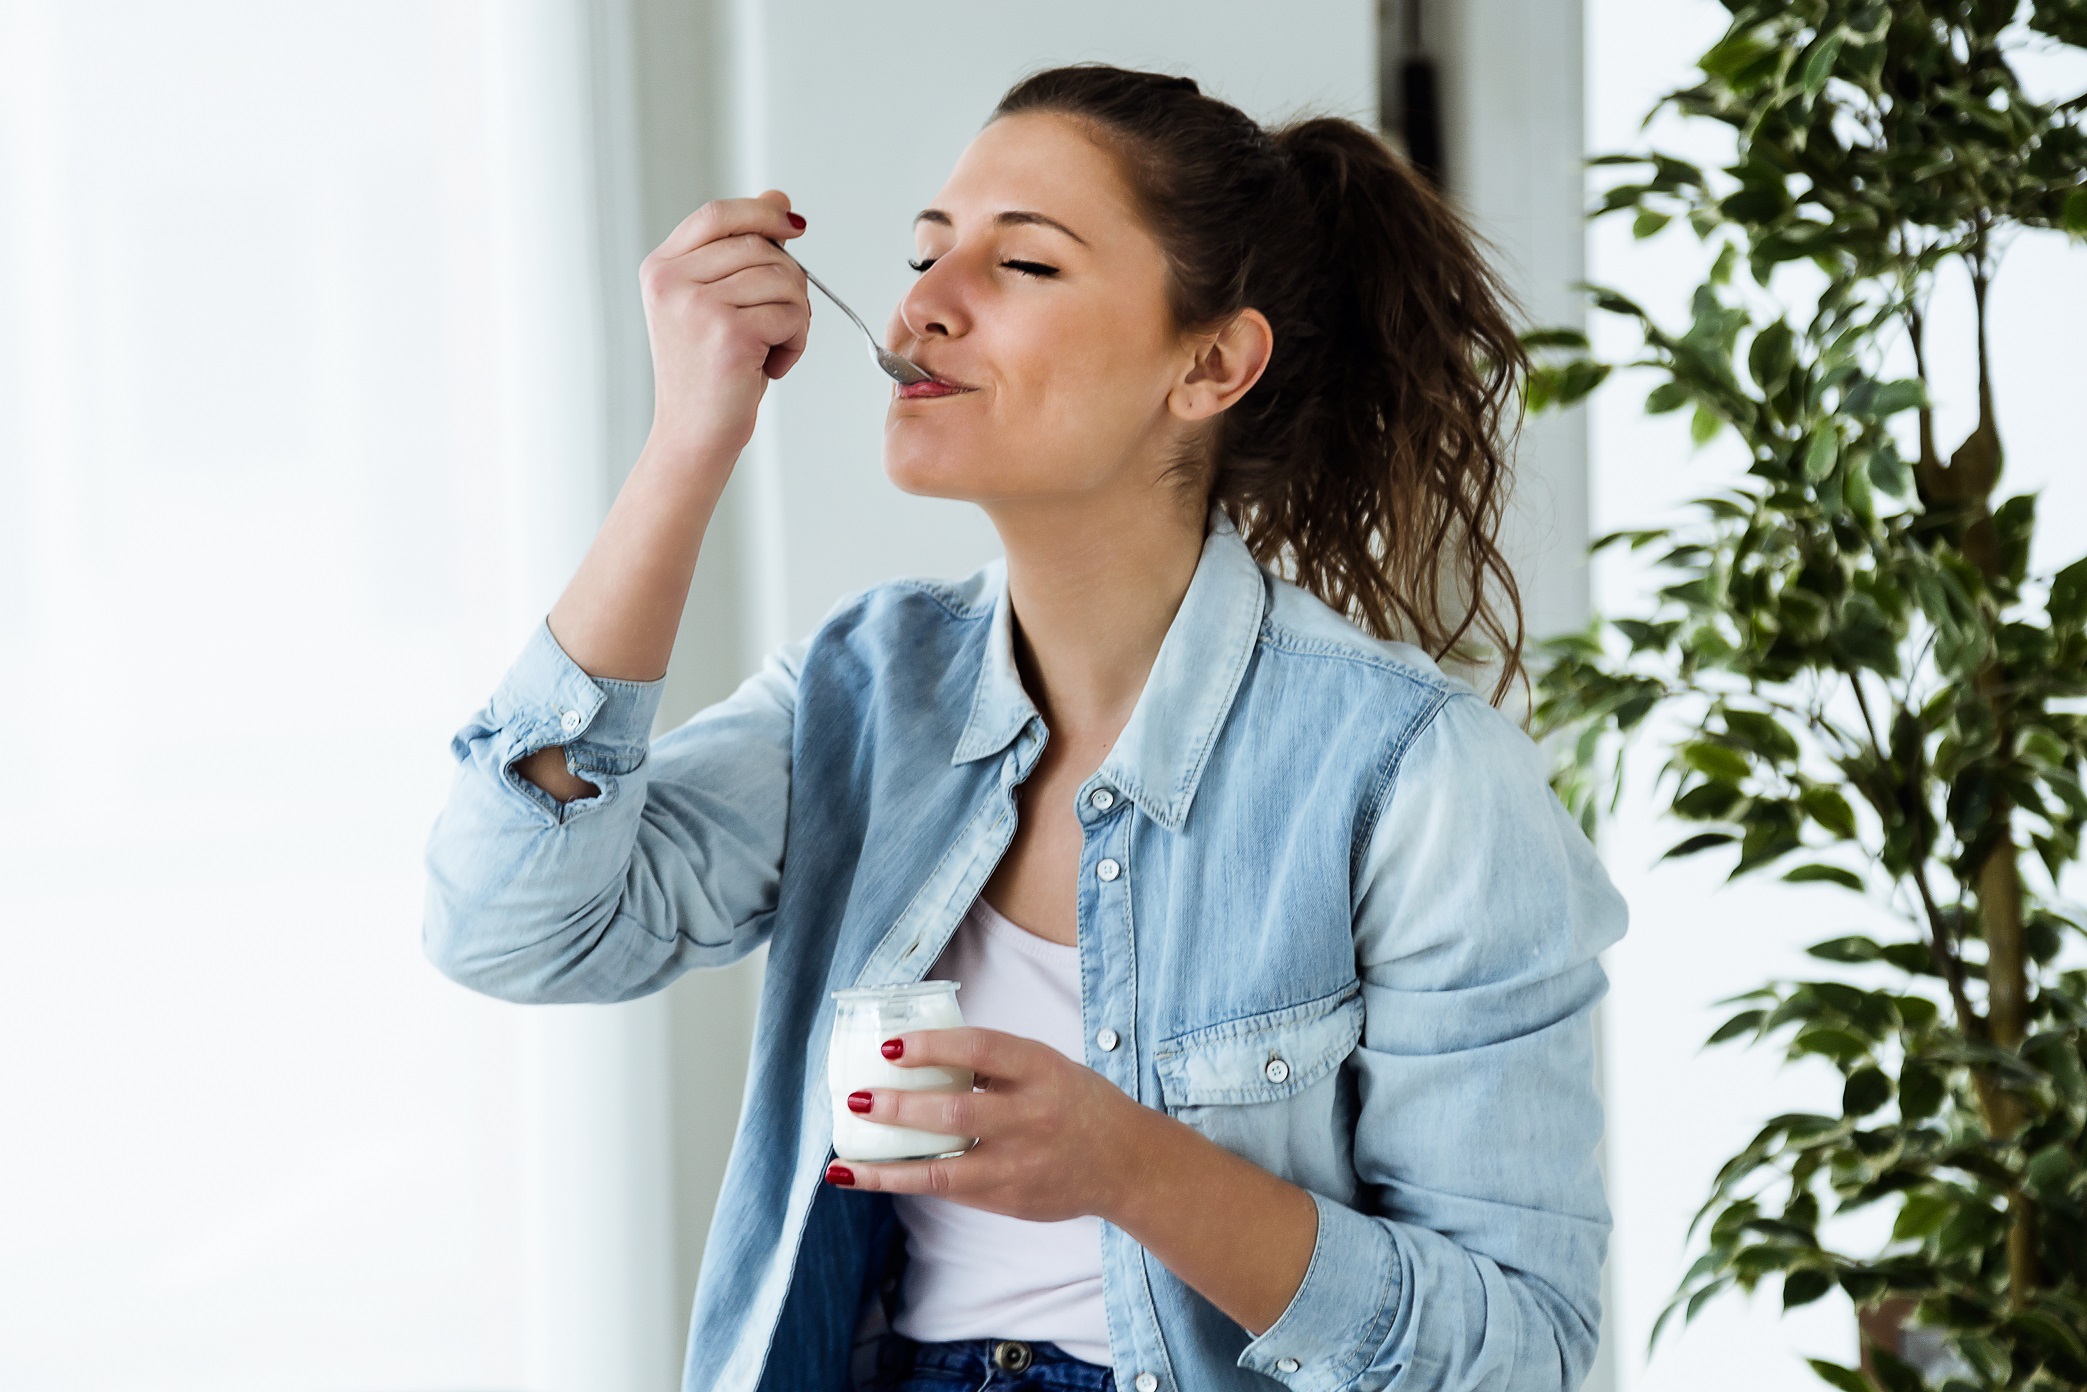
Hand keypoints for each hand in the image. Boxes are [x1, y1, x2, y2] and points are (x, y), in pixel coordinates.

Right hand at [638, 190, 809, 459]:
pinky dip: (796, 342)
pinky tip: (772, 365)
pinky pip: (791, 315)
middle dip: (788, 283)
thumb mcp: (715, 303)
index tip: (794, 228)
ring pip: (784, 280)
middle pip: (760, 248)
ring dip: (795, 317)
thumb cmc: (708, 373)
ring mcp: (697, 306)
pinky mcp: (729, 333)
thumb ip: (739, 251)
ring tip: (770, 348)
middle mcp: (671, 281)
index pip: (717, 215)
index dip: (761, 214)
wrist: (693, 435)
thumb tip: (778, 199)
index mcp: (661, 268)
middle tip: (779, 323)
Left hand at [826, 1027, 1149, 1222]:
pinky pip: (949, 1190)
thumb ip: (993, 1062)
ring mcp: (1019, 1164)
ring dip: (888, 1166)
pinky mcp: (1009, 1199)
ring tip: (844, 1161)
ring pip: (943, 1169)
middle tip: (858, 1099)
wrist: (1125, 1163)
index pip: (980, 1050)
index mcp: (1040, 1070)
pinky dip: (907, 1183)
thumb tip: (918, 1051)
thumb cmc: (1073, 1102)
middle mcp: (1030, 1117)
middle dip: (899, 1108)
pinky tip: (872, 1178)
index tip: (890, 1046)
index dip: (932, 1046)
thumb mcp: (1044, 1066)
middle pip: (955, 1113)